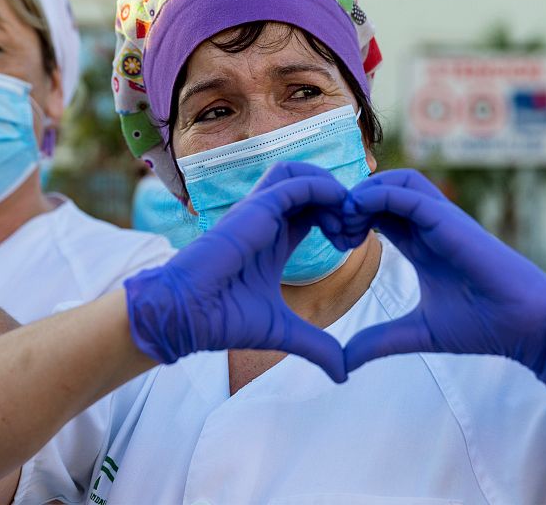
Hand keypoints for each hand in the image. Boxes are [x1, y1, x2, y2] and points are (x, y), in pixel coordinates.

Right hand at [124, 161, 349, 381]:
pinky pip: (294, 183)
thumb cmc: (226, 320)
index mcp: (274, 239)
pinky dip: (322, 189)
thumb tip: (344, 373)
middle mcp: (266, 220)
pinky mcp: (254, 208)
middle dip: (340, 199)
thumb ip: (317, 346)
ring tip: (345, 219)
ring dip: (330, 187)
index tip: (354, 243)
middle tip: (355, 230)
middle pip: (309, 185)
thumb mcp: (285, 332)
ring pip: (299, 172)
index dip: (338, 217)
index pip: (312, 210)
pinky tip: (338, 213)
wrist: (190, 316)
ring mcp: (259, 211)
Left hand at [343, 169, 545, 388]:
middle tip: (334, 233)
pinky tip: (358, 224)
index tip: (332, 242)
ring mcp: (441, 220)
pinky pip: (407, 194)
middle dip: (351, 202)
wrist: (528, 329)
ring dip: (363, 194)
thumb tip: (343, 363)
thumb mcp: (416, 332)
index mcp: (420, 242)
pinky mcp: (450, 221)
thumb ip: (378, 341)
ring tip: (346, 227)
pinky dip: (376, 198)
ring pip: (396, 180)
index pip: (377, 211)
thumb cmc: (483, 326)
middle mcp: (429, 225)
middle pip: (383, 188)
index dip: (350, 218)